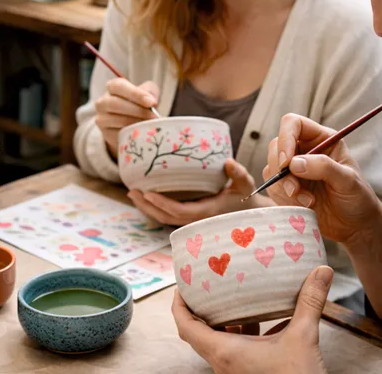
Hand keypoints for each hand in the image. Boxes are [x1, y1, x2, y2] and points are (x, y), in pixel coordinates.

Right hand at [95, 78, 159, 155]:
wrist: (131, 124)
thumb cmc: (139, 104)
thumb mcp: (147, 93)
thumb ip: (150, 91)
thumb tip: (152, 100)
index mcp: (112, 87)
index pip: (119, 86)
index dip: (136, 94)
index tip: (152, 102)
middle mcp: (102, 102)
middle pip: (115, 103)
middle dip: (137, 110)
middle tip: (154, 116)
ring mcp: (101, 118)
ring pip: (116, 120)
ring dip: (136, 122)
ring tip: (150, 125)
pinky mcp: (105, 134)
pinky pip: (117, 134)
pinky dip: (131, 134)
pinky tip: (142, 132)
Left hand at [127, 159, 270, 225]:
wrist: (248, 212)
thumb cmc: (245, 196)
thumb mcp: (245, 183)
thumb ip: (238, 173)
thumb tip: (227, 162)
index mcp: (206, 212)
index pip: (178, 211)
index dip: (161, 204)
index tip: (147, 193)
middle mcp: (195, 219)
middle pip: (165, 217)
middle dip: (147, 206)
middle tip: (133, 191)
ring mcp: (191, 219)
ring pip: (164, 218)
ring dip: (147, 208)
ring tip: (133, 193)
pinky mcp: (188, 216)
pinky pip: (168, 215)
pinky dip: (154, 207)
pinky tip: (145, 196)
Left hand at [172, 266, 332, 373]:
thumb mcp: (304, 338)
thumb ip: (311, 302)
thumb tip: (323, 271)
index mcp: (225, 352)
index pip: (185, 326)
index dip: (178, 304)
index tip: (181, 284)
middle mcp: (224, 362)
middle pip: (198, 332)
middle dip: (199, 308)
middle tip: (206, 286)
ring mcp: (235, 370)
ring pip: (219, 342)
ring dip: (224, 321)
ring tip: (233, 297)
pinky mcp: (249, 373)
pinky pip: (239, 350)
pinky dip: (245, 333)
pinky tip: (267, 320)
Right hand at [264, 114, 381, 245]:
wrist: (355, 226)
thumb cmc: (358, 199)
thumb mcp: (348, 181)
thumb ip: (324, 168)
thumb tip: (294, 163)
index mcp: (322, 139)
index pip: (293, 124)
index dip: (286, 138)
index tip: (287, 162)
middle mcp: (305, 150)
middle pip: (276, 146)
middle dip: (282, 170)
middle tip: (296, 190)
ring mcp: (294, 169)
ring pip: (272, 168)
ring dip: (284, 187)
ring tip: (308, 202)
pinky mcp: (287, 187)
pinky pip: (272, 187)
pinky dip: (283, 198)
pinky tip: (303, 207)